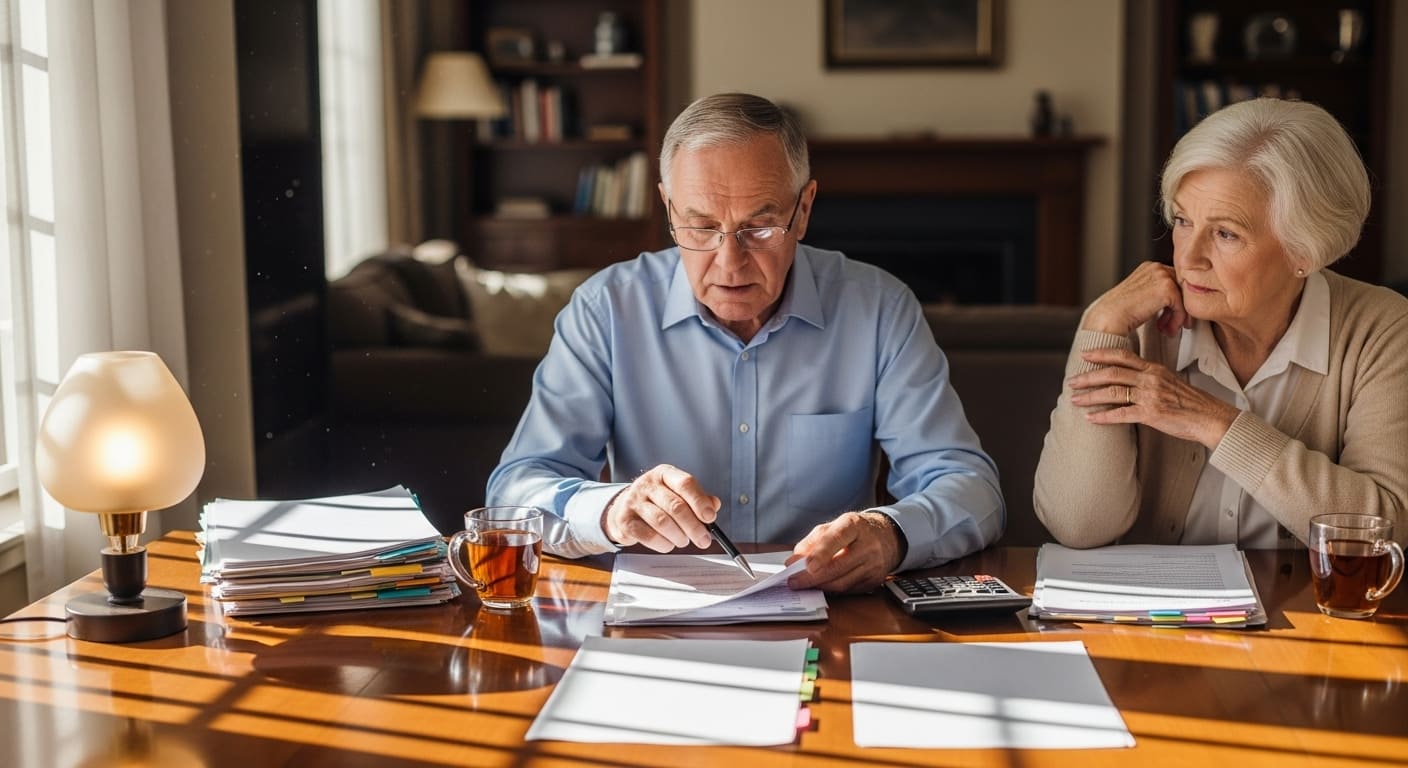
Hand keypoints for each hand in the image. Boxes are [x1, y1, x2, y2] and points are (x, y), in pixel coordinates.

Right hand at [601, 464, 718, 551]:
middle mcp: (647, 484)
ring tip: (684, 541)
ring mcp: (633, 501)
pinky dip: (664, 544)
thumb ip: (698, 498)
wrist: (623, 509)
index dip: (700, 501)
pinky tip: (668, 544)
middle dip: (694, 527)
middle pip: (675, 506)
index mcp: (664, 474)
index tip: (710, 517)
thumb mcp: (677, 494)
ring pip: (662, 522)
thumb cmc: (657, 502)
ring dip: (679, 537)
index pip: (685, 483)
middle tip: (703, 540)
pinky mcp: (625, 520)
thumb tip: (714, 505)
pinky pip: (649, 536)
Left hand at [786, 511, 901, 592]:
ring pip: (842, 583)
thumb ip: (812, 542)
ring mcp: (873, 565)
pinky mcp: (875, 580)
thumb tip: (793, 562)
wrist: (887, 537)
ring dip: (819, 587)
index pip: (837, 539)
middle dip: (812, 578)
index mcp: (854, 525)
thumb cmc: (855, 531)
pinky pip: (848, 590)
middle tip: (793, 582)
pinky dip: (832, 590)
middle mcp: (868, 545)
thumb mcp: (833, 526)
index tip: (807, 566)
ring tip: (803, 585)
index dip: (821, 553)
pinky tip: (821, 587)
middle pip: (838, 567)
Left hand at [1068, 347, 1238, 448]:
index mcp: (1154, 369)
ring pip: (1112, 392)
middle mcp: (1150, 379)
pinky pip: (1122, 414)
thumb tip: (1130, 379)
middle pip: (1112, 372)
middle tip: (1072, 381)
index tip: (1085, 355)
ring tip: (1075, 400)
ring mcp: (1150, 396)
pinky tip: (1091, 419)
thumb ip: (1150, 378)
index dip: (1101, 353)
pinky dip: (1103, 417)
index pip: (1123, 356)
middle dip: (1088, 377)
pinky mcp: (1152, 414)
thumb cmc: (1192, 404)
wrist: (1211, 418)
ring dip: (1090, 396)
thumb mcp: (1170, 382)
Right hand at [1083, 261, 1189, 337]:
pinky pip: (1182, 307)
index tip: (1170, 316)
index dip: (1174, 300)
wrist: (1110, 317)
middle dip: (1178, 308)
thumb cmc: (1120, 311)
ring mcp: (1162, 276)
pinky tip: (1166, 329)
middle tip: (1171, 325)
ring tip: (1168, 329)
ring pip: (1184, 298)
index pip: (1173, 281)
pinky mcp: (1167, 289)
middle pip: (1181, 288)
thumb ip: (1155, 292)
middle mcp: (1156, 267)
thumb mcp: (1140, 295)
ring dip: (1177, 317)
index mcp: (1149, 267)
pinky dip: (1176, 321)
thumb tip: (1173, 303)